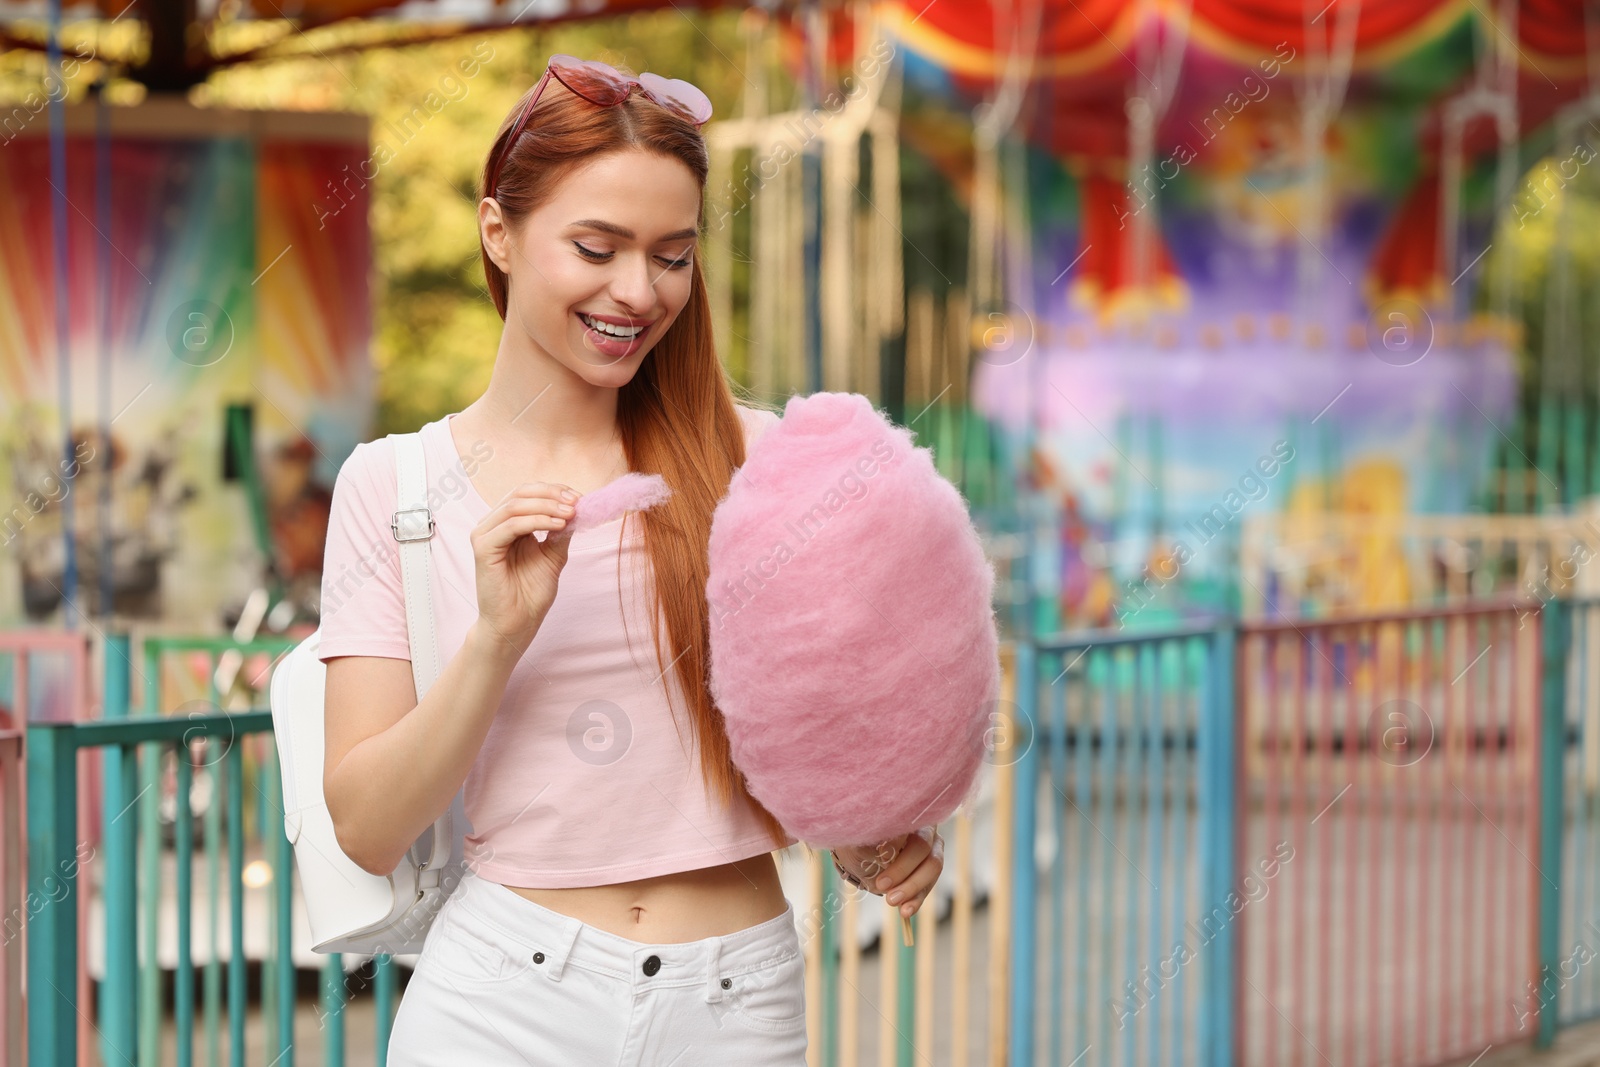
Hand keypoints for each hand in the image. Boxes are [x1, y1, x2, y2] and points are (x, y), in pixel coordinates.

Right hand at [470, 481, 579, 651]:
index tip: (580, 498)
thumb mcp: (552, 555)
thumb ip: (559, 531)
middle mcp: (492, 525)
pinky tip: (558, 525)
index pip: (527, 493)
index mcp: (506, 523)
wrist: (516, 624)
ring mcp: (484, 535)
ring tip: (570, 514)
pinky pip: (512, 526)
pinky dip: (538, 521)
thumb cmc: (530, 593)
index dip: (554, 490)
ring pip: (516, 506)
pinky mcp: (483, 548)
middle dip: (552, 494)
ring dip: (548, 506)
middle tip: (576, 502)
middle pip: (520, 493)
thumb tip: (575, 507)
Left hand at [831, 827, 943, 920]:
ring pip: (933, 867)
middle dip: (904, 872)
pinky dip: (916, 899)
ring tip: (893, 902)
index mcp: (908, 814)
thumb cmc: (857, 840)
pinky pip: (928, 885)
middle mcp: (924, 827)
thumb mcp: (857, 841)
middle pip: (924, 848)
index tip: (881, 871)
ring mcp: (932, 848)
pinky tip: (905, 911)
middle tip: (883, 889)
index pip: (911, 827)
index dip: (899, 852)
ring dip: (912, 888)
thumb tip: (887, 848)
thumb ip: (871, 843)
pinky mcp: (929, 870)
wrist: (857, 851)